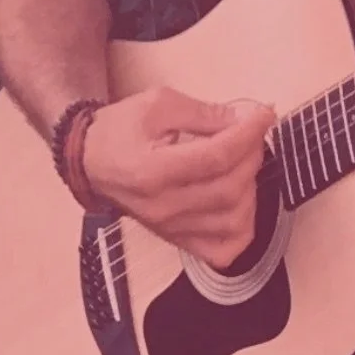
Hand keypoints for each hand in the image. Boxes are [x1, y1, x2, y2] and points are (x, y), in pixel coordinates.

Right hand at [82, 87, 276, 269]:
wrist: (91, 162)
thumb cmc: (121, 129)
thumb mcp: (158, 104)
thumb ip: (205, 112)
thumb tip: (246, 118)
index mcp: (152, 171)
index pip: (217, 157)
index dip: (249, 133)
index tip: (263, 114)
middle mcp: (163, 208)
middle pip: (230, 188)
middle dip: (252, 154)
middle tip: (251, 132)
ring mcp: (171, 229)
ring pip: (234, 220)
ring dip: (251, 186)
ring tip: (243, 161)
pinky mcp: (178, 241)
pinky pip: (224, 250)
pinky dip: (243, 227)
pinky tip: (240, 200)